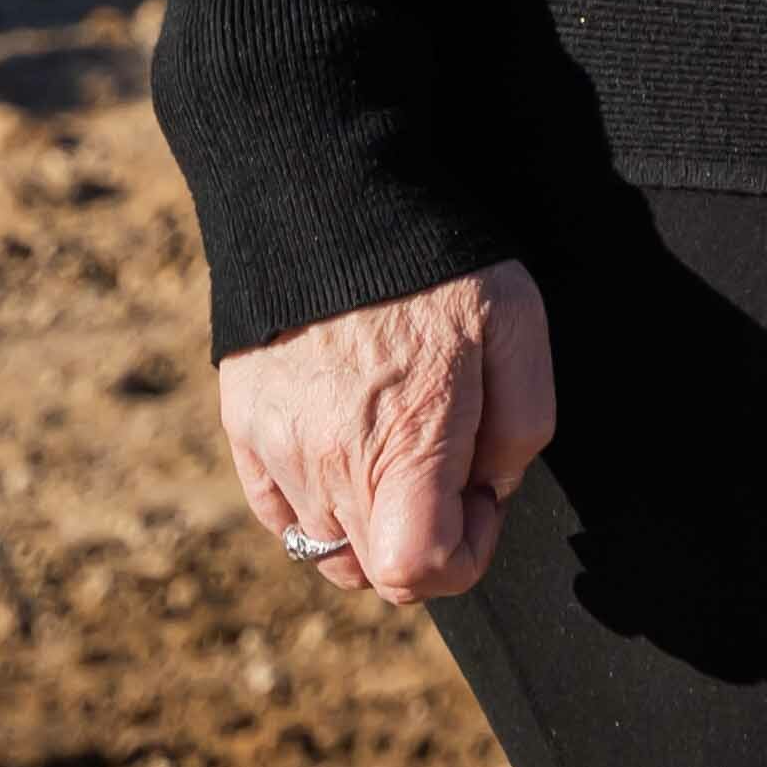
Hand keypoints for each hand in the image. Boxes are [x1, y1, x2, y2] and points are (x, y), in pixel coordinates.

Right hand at [221, 262, 555, 606]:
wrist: (325, 193)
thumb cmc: (435, 261)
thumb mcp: (517, 326)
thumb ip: (522, 426)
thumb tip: (491, 488)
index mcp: (402, 444)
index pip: (421, 572)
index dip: (469, 552)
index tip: (482, 493)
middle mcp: (328, 463)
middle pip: (374, 574)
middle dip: (425, 541)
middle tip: (447, 463)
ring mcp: (278, 448)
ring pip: (326, 548)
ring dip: (371, 524)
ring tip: (396, 448)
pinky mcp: (243, 427)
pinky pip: (279, 514)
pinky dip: (315, 507)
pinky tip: (348, 450)